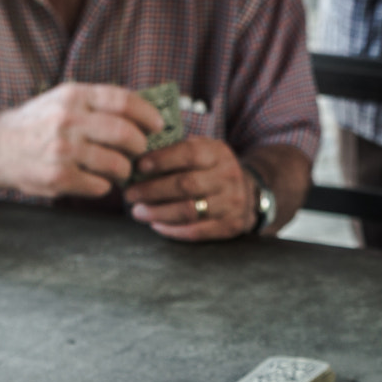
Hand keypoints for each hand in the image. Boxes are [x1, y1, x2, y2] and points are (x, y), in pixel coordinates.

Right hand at [0, 82, 160, 198]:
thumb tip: (142, 111)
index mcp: (74, 96)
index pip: (123, 101)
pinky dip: (105, 185)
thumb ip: (96, 103)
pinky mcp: (60, 178)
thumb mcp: (62, 100)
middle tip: (139, 151)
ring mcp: (64, 151)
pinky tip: (96, 180)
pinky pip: (101, 185)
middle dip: (140, 146)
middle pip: (126, 134)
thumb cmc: (37, 124)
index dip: (148, 114)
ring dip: (125, 170)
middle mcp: (69, 121)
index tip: (158, 125)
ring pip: (118, 164)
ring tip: (119, 169)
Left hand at [125, 137, 254, 240]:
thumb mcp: (204, 150)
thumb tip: (137, 153)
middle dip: (152, 190)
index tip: (138, 166)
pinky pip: (196, 231)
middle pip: (185, 185)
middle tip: (130, 194)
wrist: (251, 193)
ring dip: (158, 213)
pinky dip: (172, 230)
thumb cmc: (213, 170)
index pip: (189, 154)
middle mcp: (227, 176)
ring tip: (138, 212)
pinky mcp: (230, 225)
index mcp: (218, 153)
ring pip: (189, 211)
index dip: (162, 160)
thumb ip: (178, 149)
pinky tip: (156, 225)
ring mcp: (231, 203)